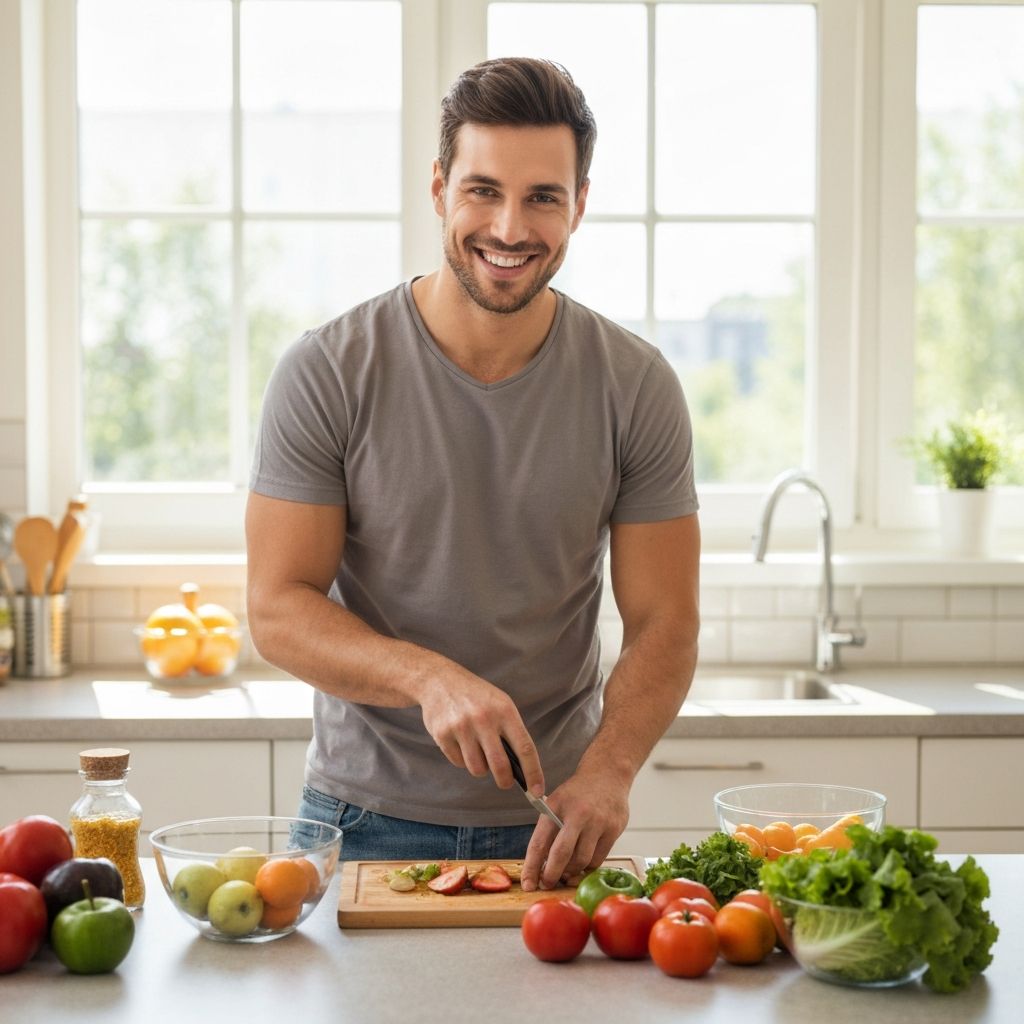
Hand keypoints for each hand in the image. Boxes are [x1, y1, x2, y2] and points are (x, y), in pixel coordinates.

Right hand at [417, 664, 544, 794]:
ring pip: (477, 769)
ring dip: (481, 767)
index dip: (533, 772)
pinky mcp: (442, 735)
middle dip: (505, 781)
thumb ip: (510, 732)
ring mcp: (461, 727)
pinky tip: (461, 742)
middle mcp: (484, 718)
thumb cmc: (476, 696)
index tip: (537, 791)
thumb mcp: (500, 704)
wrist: (439, 680)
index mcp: (504, 710)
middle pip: (500, 766)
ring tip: (478, 752)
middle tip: (505, 782)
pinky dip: (463, 759)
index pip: (524, 748)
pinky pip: (459, 762)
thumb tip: (521, 769)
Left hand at [519, 768, 630, 891]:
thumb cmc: (578, 793)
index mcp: (556, 806)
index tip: (528, 884)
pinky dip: (587, 866)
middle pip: (561, 854)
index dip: (532, 867)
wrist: (607, 774)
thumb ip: (549, 829)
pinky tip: (582, 862)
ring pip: (582, 860)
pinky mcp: (613, 830)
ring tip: (566, 871)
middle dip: (552, 875)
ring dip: (571, 871)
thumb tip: (540, 864)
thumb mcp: (556, 802)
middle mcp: (577, 814)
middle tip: (547, 884)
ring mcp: (597, 822)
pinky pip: (598, 859)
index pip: (539, 842)